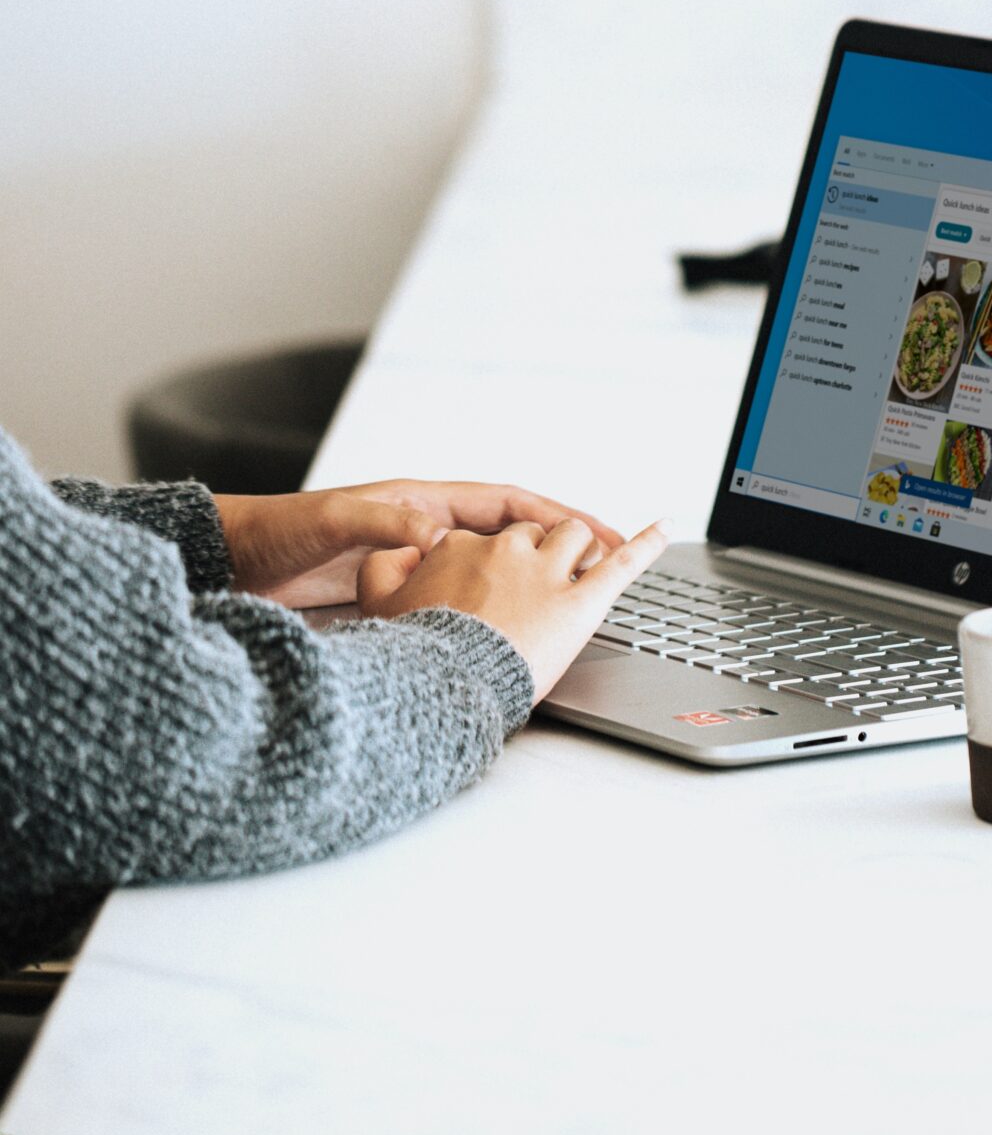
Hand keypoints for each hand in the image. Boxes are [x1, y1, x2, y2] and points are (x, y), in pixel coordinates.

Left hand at [213, 480, 624, 607]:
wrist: (236, 560)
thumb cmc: (281, 531)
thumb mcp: (335, 522)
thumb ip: (385, 524)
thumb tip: (436, 535)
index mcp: (424, 503)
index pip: (509, 503)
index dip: (557, 516)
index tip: (600, 532)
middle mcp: (428, 528)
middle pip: (513, 535)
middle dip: (562, 548)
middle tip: (611, 568)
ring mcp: (418, 561)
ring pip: (494, 569)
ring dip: (535, 581)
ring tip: (578, 602)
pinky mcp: (401, 594)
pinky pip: (464, 596)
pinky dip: (496, 608)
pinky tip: (513, 631)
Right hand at [357, 517, 670, 703]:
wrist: (441, 688)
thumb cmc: (413, 652)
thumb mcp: (378, 600)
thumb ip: (386, 567)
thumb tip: (405, 551)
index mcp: (462, 546)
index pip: (487, 541)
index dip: (492, 565)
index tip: (487, 589)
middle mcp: (507, 551)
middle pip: (535, 535)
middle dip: (540, 554)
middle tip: (536, 589)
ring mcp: (546, 573)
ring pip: (574, 537)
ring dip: (578, 550)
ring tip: (579, 570)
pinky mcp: (580, 603)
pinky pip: (621, 564)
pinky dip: (647, 543)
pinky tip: (665, 528)